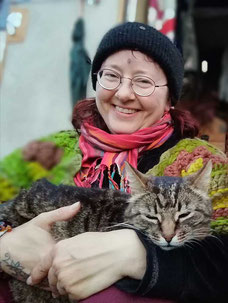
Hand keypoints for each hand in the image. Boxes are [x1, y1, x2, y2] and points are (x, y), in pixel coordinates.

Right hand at [0, 202, 80, 282]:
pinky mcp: (35, 282)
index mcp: (52, 250)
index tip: (83, 245)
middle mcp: (47, 266)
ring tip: (71, 263)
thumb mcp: (42, 220)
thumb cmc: (25, 232)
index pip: (73, 255)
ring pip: (60, 279)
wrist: (3, 249)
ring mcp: (41, 276)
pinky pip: (50, 285)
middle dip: (74, 263)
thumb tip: (78, 204)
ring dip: (66, 273)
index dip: (80, 250)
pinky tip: (59, 271)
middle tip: (80, 256)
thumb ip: (61, 213)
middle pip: (68, 268)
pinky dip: (56, 281)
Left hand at [28, 229, 145, 300]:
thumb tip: (58, 259)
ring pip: (61, 289)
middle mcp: (58, 266)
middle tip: (69, 279)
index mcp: (58, 250)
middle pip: (51, 280)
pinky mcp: (76, 293)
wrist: (118, 253)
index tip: (33, 280)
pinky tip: (88, 282)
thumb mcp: (78, 240)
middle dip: (56, 282)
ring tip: (83, 278)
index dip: (37, 275)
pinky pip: (72, 297)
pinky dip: (77, 293)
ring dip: (68, 287)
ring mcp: (66, 280)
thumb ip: (64, 250)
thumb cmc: (101, 244)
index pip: (41, 266)